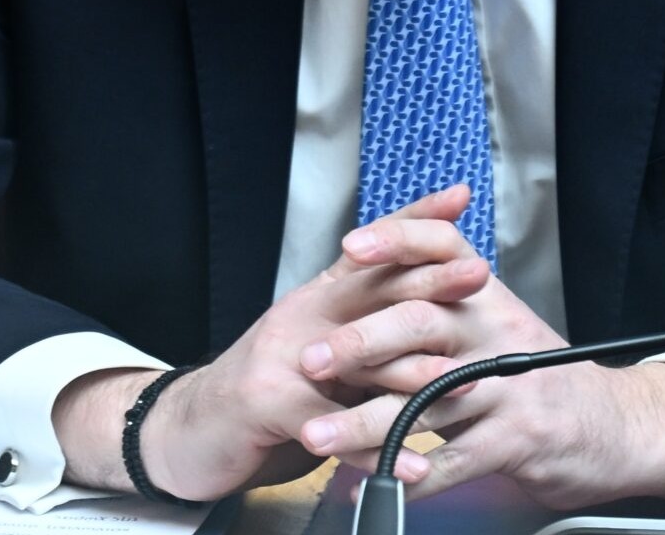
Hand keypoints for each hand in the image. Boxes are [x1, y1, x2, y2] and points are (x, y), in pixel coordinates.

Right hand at [51, 186, 492, 501]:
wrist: (187, 431)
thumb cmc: (266, 392)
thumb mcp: (319, 349)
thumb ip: (365, 331)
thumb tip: (432, 314)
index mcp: (317, 297)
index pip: (371, 249)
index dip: (414, 219)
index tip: (459, 199)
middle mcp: (302, 316)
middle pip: (372, 289)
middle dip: (430, 280)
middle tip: (478, 275)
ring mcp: (283, 358)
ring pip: (357, 357)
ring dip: (414, 371)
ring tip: (461, 378)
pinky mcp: (269, 407)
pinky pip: (332, 429)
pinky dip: (376, 451)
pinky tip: (411, 464)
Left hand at [293, 235, 664, 508]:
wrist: (615, 425)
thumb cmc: (543, 375)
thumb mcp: (500, 322)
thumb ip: (446, 295)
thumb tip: (385, 265)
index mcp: (487, 300)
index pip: (443, 249)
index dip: (397, 243)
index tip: (351, 248)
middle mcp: (496, 335)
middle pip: (423, 322)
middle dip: (360, 341)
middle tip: (311, 358)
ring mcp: (506, 390)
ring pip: (425, 400)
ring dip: (364, 422)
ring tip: (318, 433)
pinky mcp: (514, 443)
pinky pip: (451, 461)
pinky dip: (406, 476)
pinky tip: (369, 483)